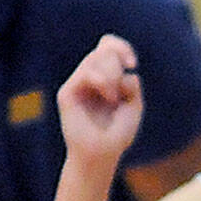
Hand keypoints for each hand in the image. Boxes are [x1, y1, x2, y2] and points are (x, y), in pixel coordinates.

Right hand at [55, 34, 144, 169]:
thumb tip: (127, 73)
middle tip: (121, 91)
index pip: (107, 46)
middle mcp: (88, 77)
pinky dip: (103, 82)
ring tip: (113, 98)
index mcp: (104, 77)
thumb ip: (131, 85)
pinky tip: (109, 97)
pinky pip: (86, 73)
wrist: (102, 154)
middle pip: (103, 50)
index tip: (132, 64)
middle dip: (117, 65)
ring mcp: (77, 84)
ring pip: (95, 59)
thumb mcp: (133, 105)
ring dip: (112, 76)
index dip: (121, 47)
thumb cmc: (118, 133)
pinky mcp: (67, 93)